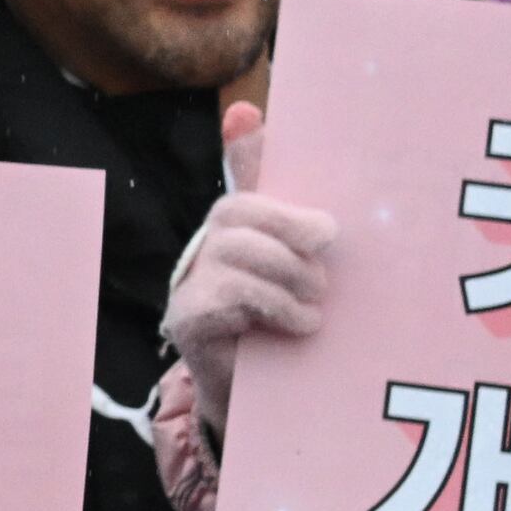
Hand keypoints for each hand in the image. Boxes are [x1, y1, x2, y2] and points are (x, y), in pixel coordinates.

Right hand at [165, 101, 334, 446]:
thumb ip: (311, 226)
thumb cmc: (289, 327)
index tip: (246, 114)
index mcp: (235, 230)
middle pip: (234, 211)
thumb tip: (300, 147)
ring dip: (287, 277)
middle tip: (324, 270)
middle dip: (288, 229)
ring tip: (313, 306)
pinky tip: (297, 323)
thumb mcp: (310, 272)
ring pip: (234, 252)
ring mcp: (188, 282)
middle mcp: (205, 247)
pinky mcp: (186, 317)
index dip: (243, 151)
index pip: (242, 184)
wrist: (265, 396)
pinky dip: (272, 305)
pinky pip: (227, 293)